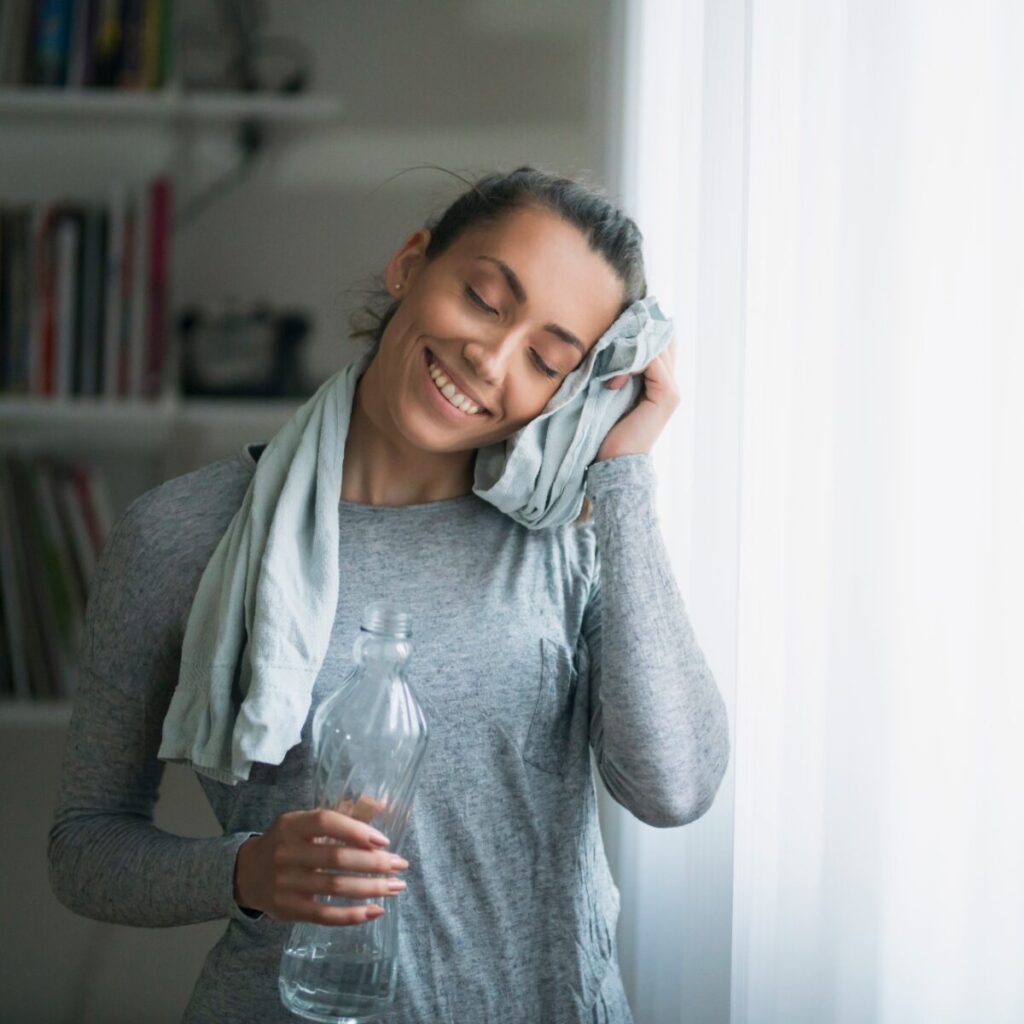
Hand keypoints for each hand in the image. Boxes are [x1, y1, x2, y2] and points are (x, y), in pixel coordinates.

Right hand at [233, 807, 408, 924]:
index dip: (356, 830)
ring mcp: (286, 883)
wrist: (247, 873)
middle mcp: (287, 853)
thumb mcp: (305, 822)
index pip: (326, 822)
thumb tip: (383, 806)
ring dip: (371, 888)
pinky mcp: (288, 910)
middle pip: (336, 858)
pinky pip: (325, 915)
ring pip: (335, 887)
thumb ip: (341, 814)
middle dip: (374, 863)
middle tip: (400, 865)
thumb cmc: (288, 842)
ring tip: (396, 887)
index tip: (384, 840)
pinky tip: (376, 911)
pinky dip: (353, 915)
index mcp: (292, 825)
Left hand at [595, 332, 678, 460]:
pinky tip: (613, 381)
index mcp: (657, 381)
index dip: (639, 327)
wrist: (612, 462)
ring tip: (606, 358)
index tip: (614, 324)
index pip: (658, 340)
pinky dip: (630, 362)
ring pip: (656, 346)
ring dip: (628, 346)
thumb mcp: (610, 392)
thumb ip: (616, 369)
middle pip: (661, 337)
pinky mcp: (667, 395)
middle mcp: (669, 382)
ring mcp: (671, 389)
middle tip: (610, 329)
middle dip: (635, 330)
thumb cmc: (605, 430)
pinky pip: (652, 361)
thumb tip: (606, 343)